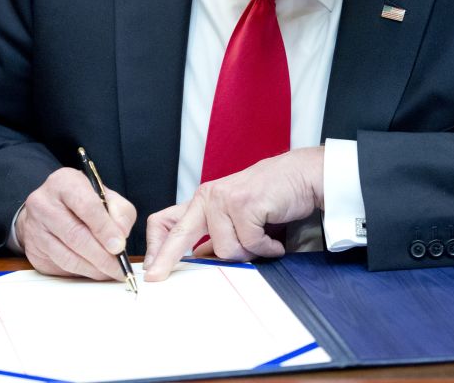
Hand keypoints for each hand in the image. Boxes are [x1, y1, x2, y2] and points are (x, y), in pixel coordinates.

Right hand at [15, 167, 136, 280]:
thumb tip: (120, 236)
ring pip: (66, 255)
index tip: (119, 247)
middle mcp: (43, 203)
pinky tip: (95, 272)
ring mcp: (34, 228)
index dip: (104, 229)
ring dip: (92, 268)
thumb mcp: (105, 196)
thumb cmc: (81, 201)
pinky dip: (81, 272)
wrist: (49, 208)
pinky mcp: (32, 249)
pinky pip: (59, 266)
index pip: (86, 206)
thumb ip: (119, 212)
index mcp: (64, 182)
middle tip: (119, 267)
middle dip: (101, 255)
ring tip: (110, 272)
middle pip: (75, 234)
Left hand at [143, 148, 323, 281]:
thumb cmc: (271, 194)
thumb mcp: (235, 213)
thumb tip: (198, 257)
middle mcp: (209, 197)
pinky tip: (274, 241)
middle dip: (166, 259)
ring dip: (248, 253)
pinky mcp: (245, 204)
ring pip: (224, 249)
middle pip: (178, 235)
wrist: (302, 175)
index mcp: (202, 200)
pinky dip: (266, 248)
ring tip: (262, 242)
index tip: (152, 269)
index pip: (165, 220)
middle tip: (154, 278)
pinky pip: (250, 244)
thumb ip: (214, 233)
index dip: (156, 247)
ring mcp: (225, 200)